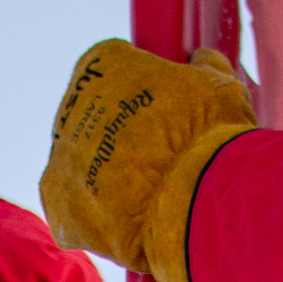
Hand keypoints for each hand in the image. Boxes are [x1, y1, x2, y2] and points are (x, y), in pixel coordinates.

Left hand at [39, 39, 255, 281]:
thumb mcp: (220, 84)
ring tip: (153, 193)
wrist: (197, 200)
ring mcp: (62, 162)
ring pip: (83, 167)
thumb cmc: (211, 134)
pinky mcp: (62, 210)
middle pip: (95, 119)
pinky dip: (102, 219)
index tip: (166, 109)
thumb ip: (204, 66)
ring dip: (110, 178)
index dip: (142, 90)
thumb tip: (201, 60)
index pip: (114, 68)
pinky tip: (134, 221)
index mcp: (103, 64)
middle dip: (123, 135)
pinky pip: (78, 213)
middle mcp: (71, 107)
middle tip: (162, 156)